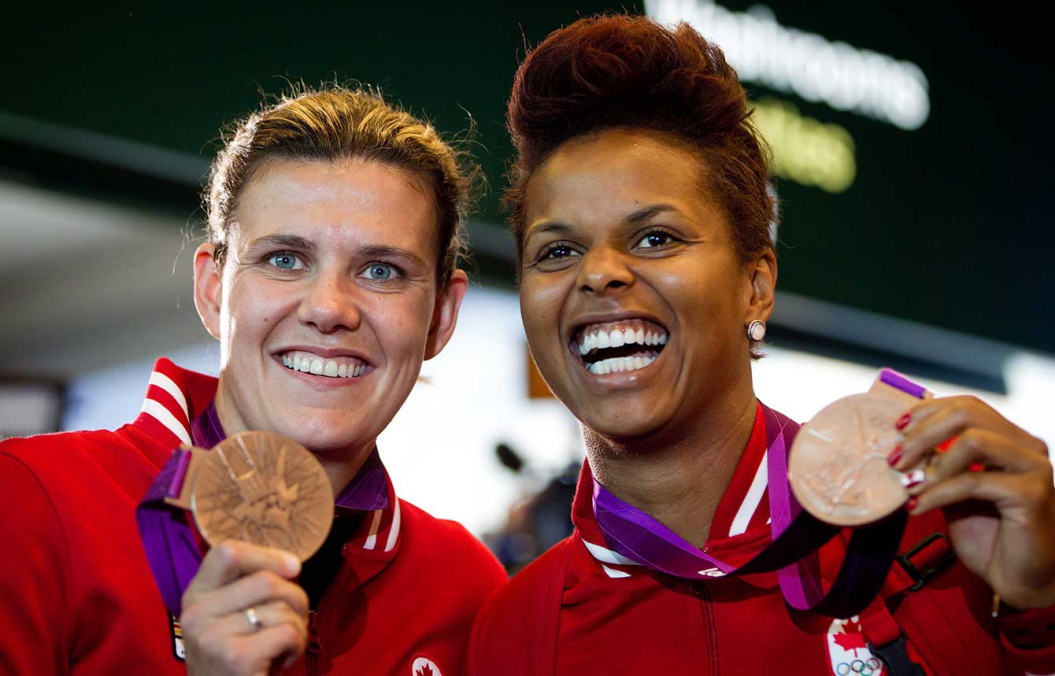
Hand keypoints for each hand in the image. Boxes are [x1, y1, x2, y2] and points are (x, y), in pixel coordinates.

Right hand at [181, 541, 307, 675]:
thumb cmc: (238, 659)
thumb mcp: (230, 618)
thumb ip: (248, 588)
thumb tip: (290, 565)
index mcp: (195, 595)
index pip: (227, 552)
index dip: (266, 554)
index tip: (292, 568)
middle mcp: (196, 613)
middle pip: (267, 580)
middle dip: (296, 599)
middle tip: (293, 622)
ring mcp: (212, 636)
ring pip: (281, 607)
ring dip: (298, 627)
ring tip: (284, 646)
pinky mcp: (236, 658)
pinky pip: (288, 632)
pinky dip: (297, 645)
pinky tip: (282, 660)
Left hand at [891, 395, 1054, 607]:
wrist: (1017, 579)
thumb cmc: (987, 535)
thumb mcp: (953, 490)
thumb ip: (937, 464)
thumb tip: (900, 443)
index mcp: (1009, 439)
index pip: (967, 406)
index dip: (929, 412)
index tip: (898, 428)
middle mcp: (1026, 447)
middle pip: (968, 415)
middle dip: (924, 433)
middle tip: (897, 458)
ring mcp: (1033, 468)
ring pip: (973, 441)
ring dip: (932, 463)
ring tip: (909, 485)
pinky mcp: (1032, 494)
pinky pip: (974, 482)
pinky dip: (938, 493)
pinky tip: (917, 507)